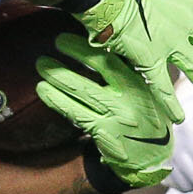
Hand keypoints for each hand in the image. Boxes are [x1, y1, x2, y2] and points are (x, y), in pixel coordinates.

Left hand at [36, 35, 173, 189]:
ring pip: (83, 91)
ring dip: (59, 76)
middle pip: (101, 69)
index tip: (76, 34)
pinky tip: (44, 90)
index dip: (93, 45)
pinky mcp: (104, 133)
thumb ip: (129, 72)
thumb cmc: (144, 115)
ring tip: (41, 63)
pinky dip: (57, 99)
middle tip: (55, 42)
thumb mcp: (148, 93)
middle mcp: (133, 97)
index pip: (117, 58)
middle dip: (76, 52)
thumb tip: (101, 41)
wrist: (151, 158)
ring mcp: (118, 116)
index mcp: (144, 83)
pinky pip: (75, 112)